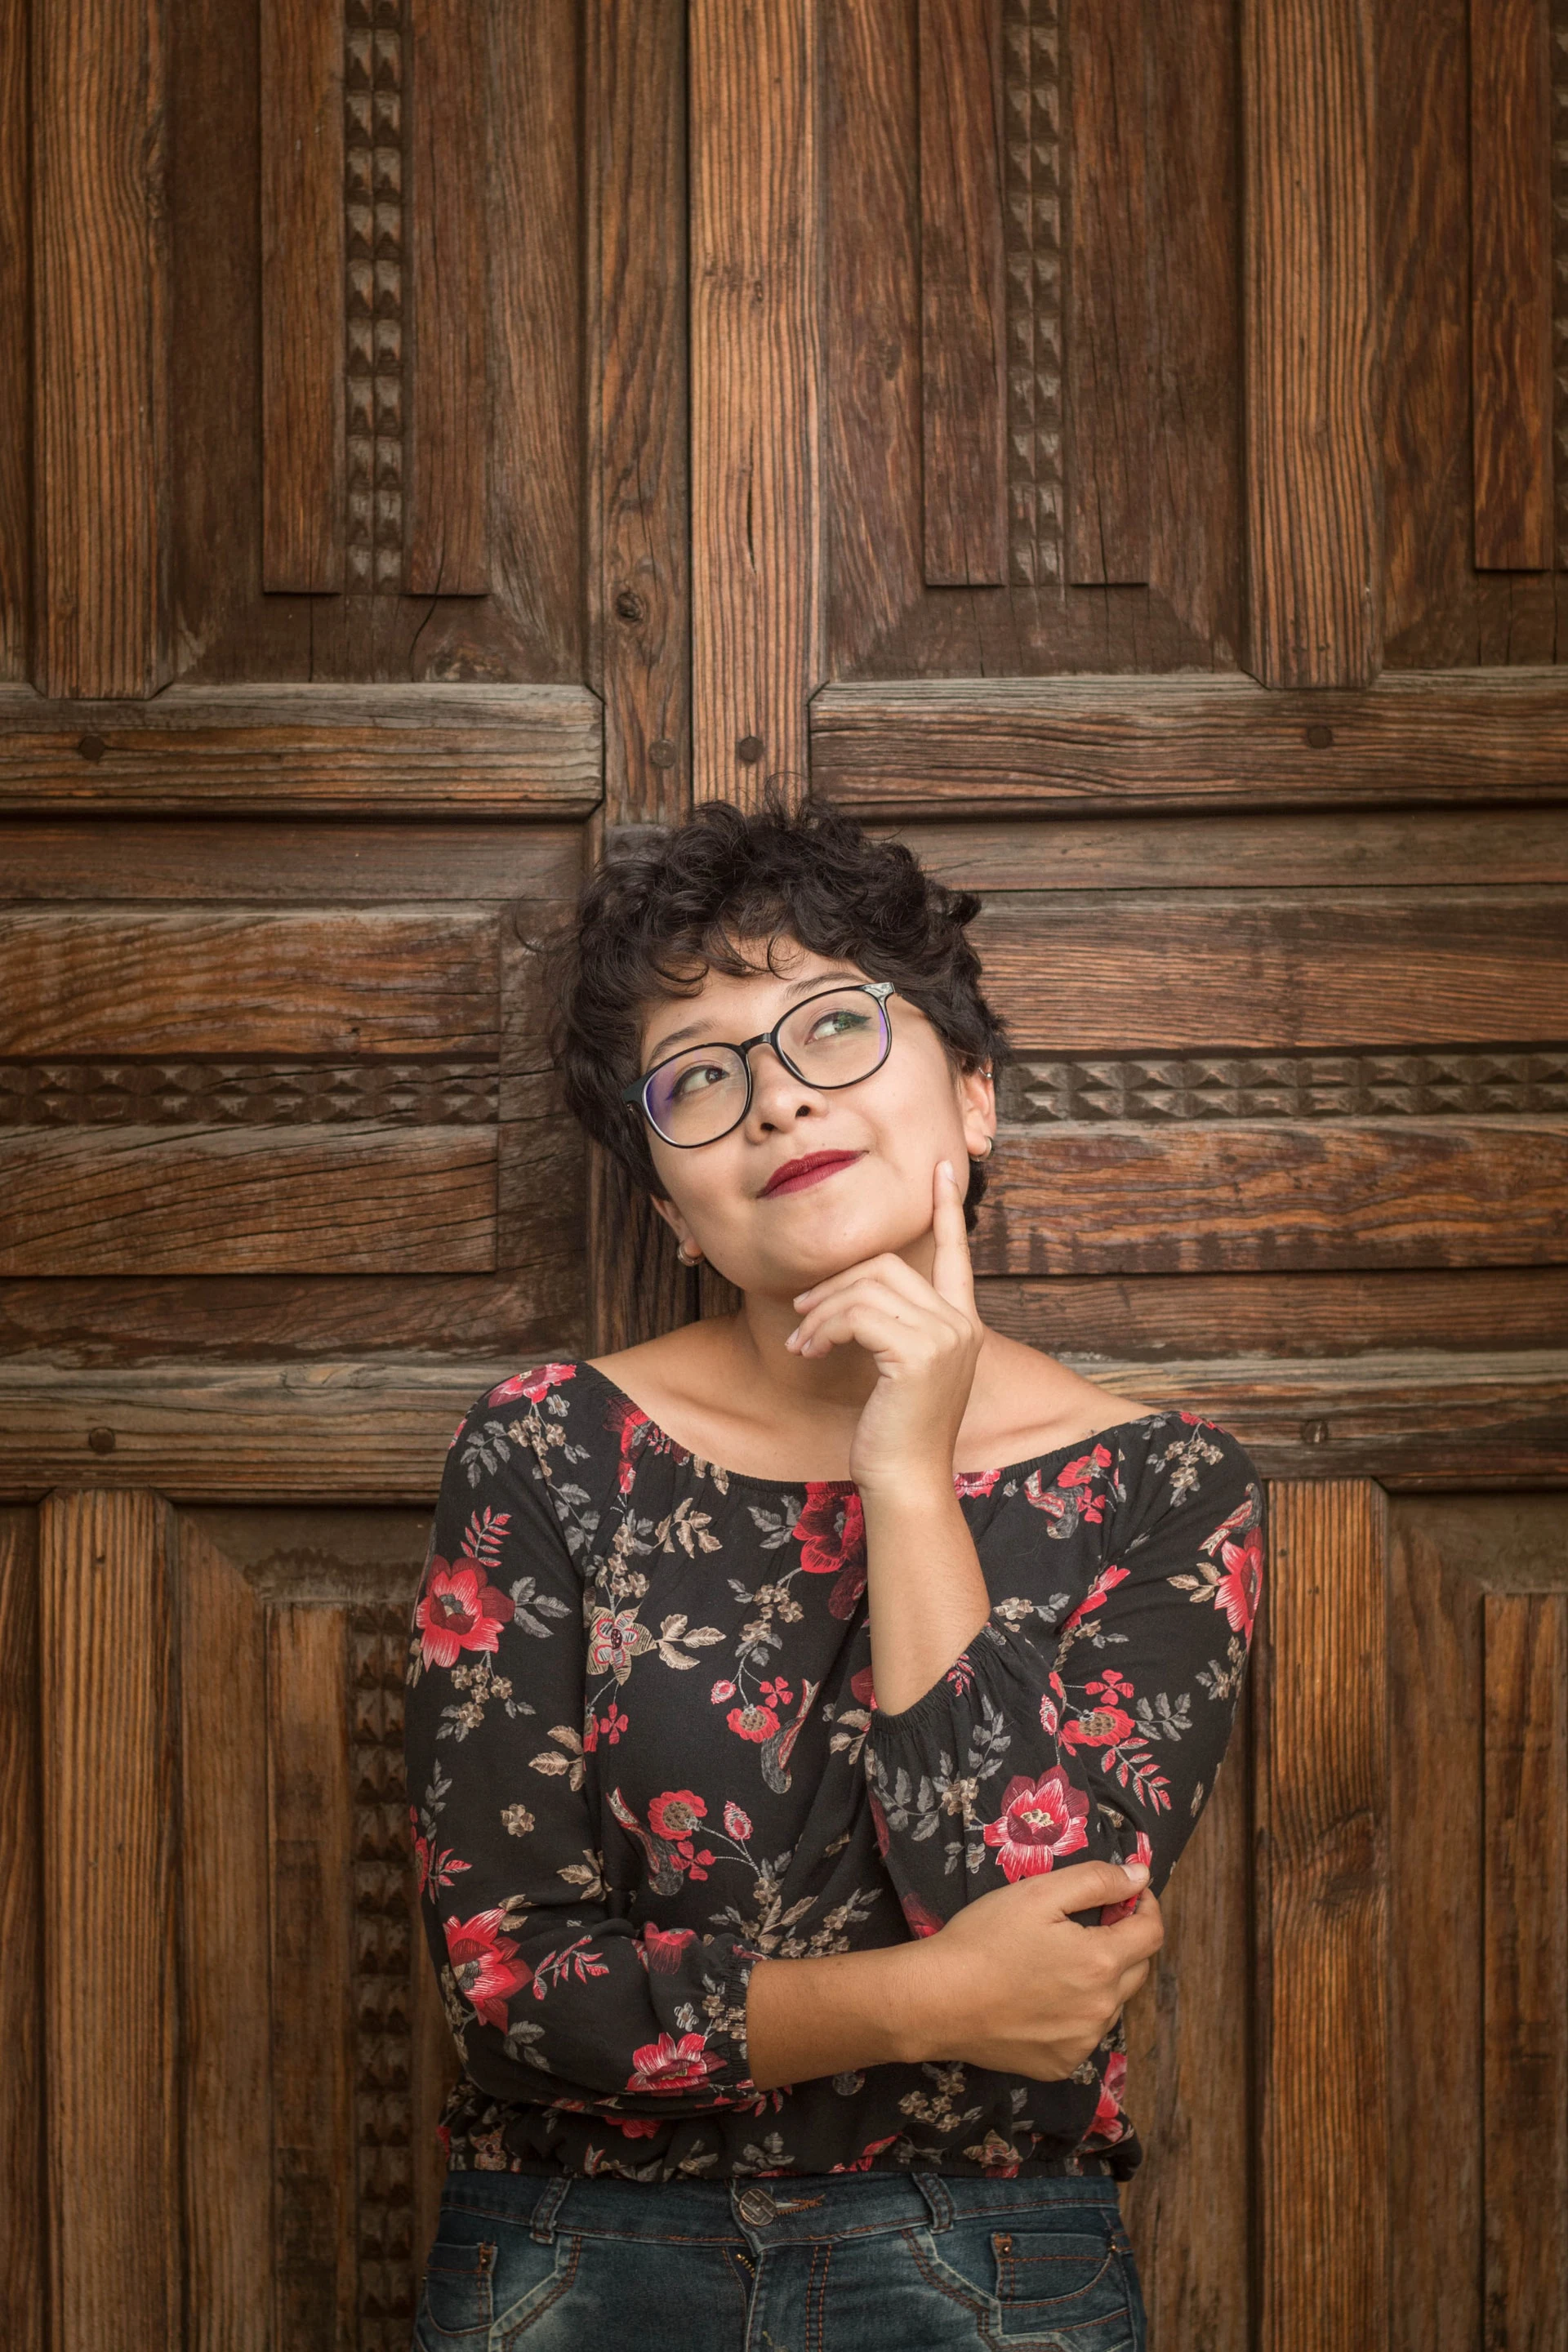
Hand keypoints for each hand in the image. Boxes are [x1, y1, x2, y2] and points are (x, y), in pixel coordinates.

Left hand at [787, 1160, 982, 1495]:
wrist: (904, 1480)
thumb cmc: (894, 1431)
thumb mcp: (898, 1369)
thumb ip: (892, 1327)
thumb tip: (850, 1294)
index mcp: (962, 1324)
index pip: (957, 1254)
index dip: (948, 1209)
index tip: (943, 1168)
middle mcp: (961, 1325)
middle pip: (888, 1266)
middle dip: (835, 1283)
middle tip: (801, 1313)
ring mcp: (945, 1337)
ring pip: (866, 1287)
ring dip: (820, 1311)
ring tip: (799, 1342)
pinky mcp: (918, 1353)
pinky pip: (856, 1315)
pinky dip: (821, 1328)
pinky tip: (807, 1352)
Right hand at [907, 1861, 1163, 2079]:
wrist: (937, 2000)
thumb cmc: (985, 1939)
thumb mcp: (1038, 1893)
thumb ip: (1097, 1881)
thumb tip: (1142, 1874)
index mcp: (1101, 1963)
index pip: (1152, 1933)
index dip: (1145, 1906)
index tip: (1127, 1893)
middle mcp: (1102, 2010)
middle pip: (1136, 1969)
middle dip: (1123, 1940)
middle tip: (1085, 1922)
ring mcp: (1082, 2044)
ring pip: (1111, 2004)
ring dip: (1100, 1979)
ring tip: (1055, 1962)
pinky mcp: (1060, 2066)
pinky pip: (1084, 2034)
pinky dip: (1075, 2013)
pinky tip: (1040, 1998)